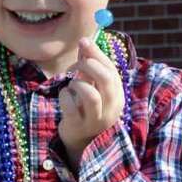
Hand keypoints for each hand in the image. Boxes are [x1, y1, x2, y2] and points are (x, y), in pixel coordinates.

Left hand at [57, 38, 122, 160]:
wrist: (81, 141)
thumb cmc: (87, 107)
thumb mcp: (92, 86)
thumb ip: (89, 65)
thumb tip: (84, 41)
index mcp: (117, 96)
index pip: (111, 70)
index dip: (97, 54)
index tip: (83, 41)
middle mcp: (111, 109)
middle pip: (106, 80)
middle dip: (89, 65)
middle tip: (77, 66)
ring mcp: (96, 120)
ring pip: (89, 94)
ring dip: (77, 83)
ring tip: (72, 86)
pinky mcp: (78, 126)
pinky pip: (70, 104)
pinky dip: (64, 95)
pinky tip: (65, 98)